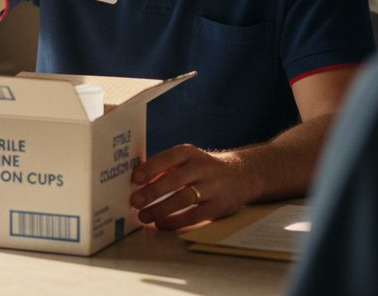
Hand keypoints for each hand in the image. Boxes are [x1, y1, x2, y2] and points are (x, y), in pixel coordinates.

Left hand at [129, 144, 250, 229]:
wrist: (242, 175)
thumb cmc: (203, 169)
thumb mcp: (188, 159)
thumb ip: (166, 167)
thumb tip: (136, 181)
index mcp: (190, 153)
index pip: (168, 157)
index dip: (151, 168)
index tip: (135, 179)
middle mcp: (203, 168)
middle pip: (175, 179)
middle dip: (153, 191)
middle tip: (135, 201)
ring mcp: (213, 187)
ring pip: (184, 199)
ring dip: (161, 209)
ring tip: (144, 216)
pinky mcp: (219, 206)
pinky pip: (195, 216)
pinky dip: (176, 221)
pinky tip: (162, 224)